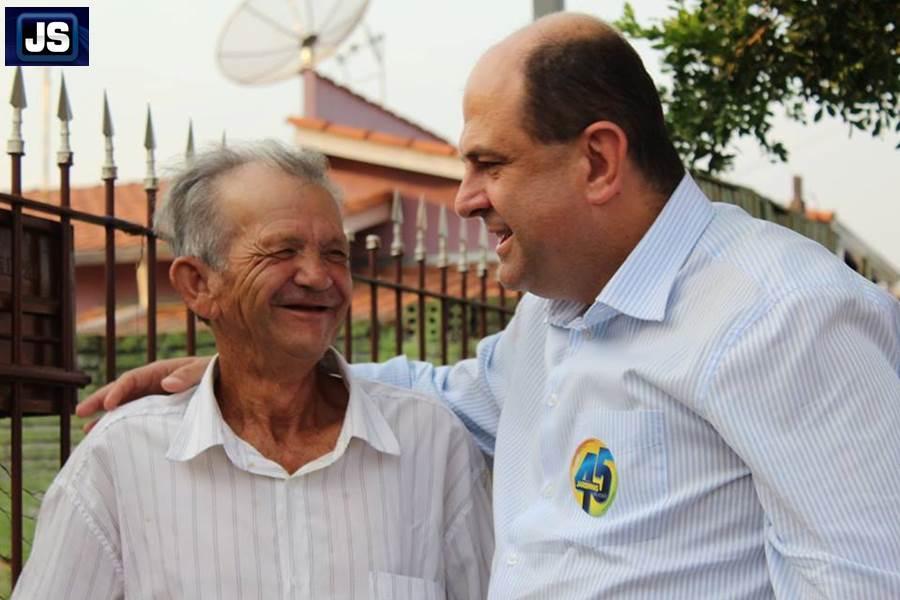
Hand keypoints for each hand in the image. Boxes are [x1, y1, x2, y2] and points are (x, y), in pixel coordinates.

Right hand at [75, 356, 211, 431]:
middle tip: (80, 413)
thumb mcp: (205, 370)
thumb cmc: (218, 374)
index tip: (107, 405)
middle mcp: (153, 385)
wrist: (232, 386)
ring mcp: (155, 400)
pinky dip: (124, 427)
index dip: (118, 391)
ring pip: (125, 408)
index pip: (132, 379)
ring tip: (88, 432)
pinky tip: (113, 440)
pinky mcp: (161, 414)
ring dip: (107, 418)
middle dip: (99, 401)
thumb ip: (189, 375)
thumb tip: (166, 383)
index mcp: (161, 372)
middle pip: (121, 392)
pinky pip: (138, 419)